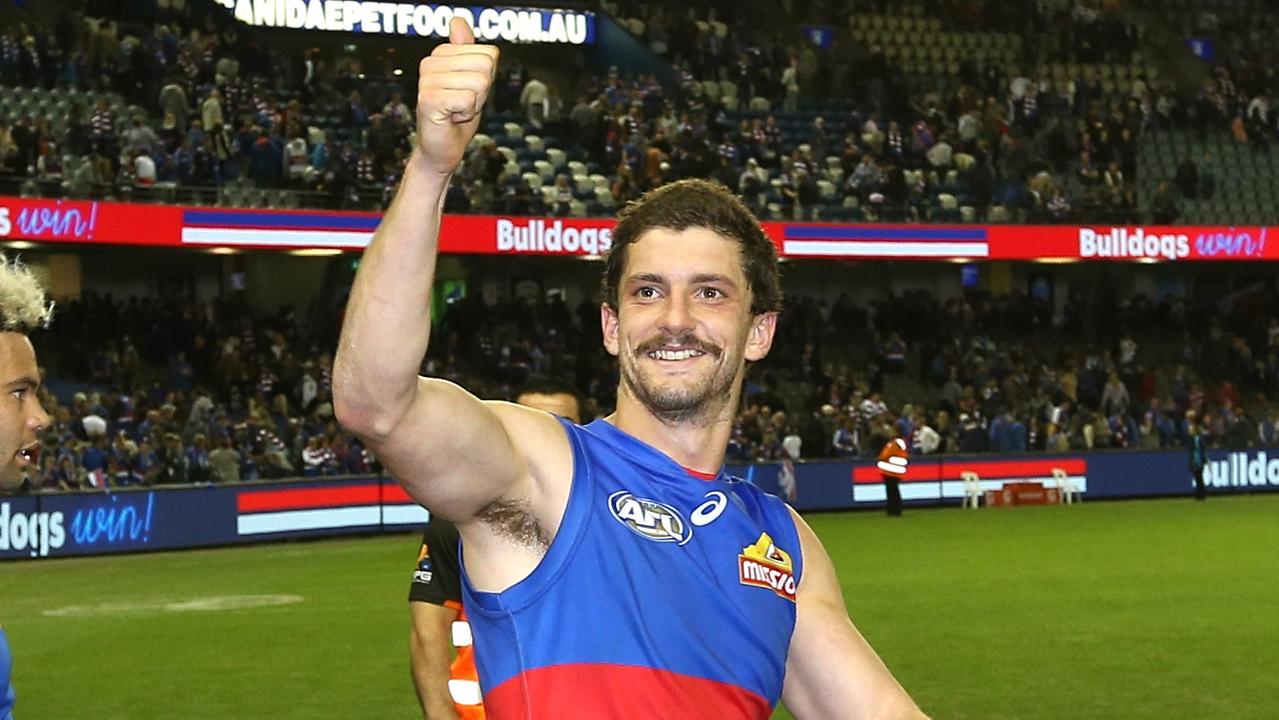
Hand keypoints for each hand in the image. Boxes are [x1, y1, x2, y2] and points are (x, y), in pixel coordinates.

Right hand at [415, 18, 498, 176]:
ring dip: (474, 104)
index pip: (488, 54)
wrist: (442, 150)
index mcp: (441, 55)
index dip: (487, 79)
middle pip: (485, 66)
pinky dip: (466, 114)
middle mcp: (430, 63)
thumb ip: (469, 52)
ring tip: (456, 111)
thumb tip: (457, 20)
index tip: (469, 93)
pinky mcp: (428, 99)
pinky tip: (450, 118)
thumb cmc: (457, 117)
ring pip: (479, 82)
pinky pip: (468, 99)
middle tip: (463, 104)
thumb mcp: (471, 81)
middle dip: (482, 91)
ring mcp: (427, 80)